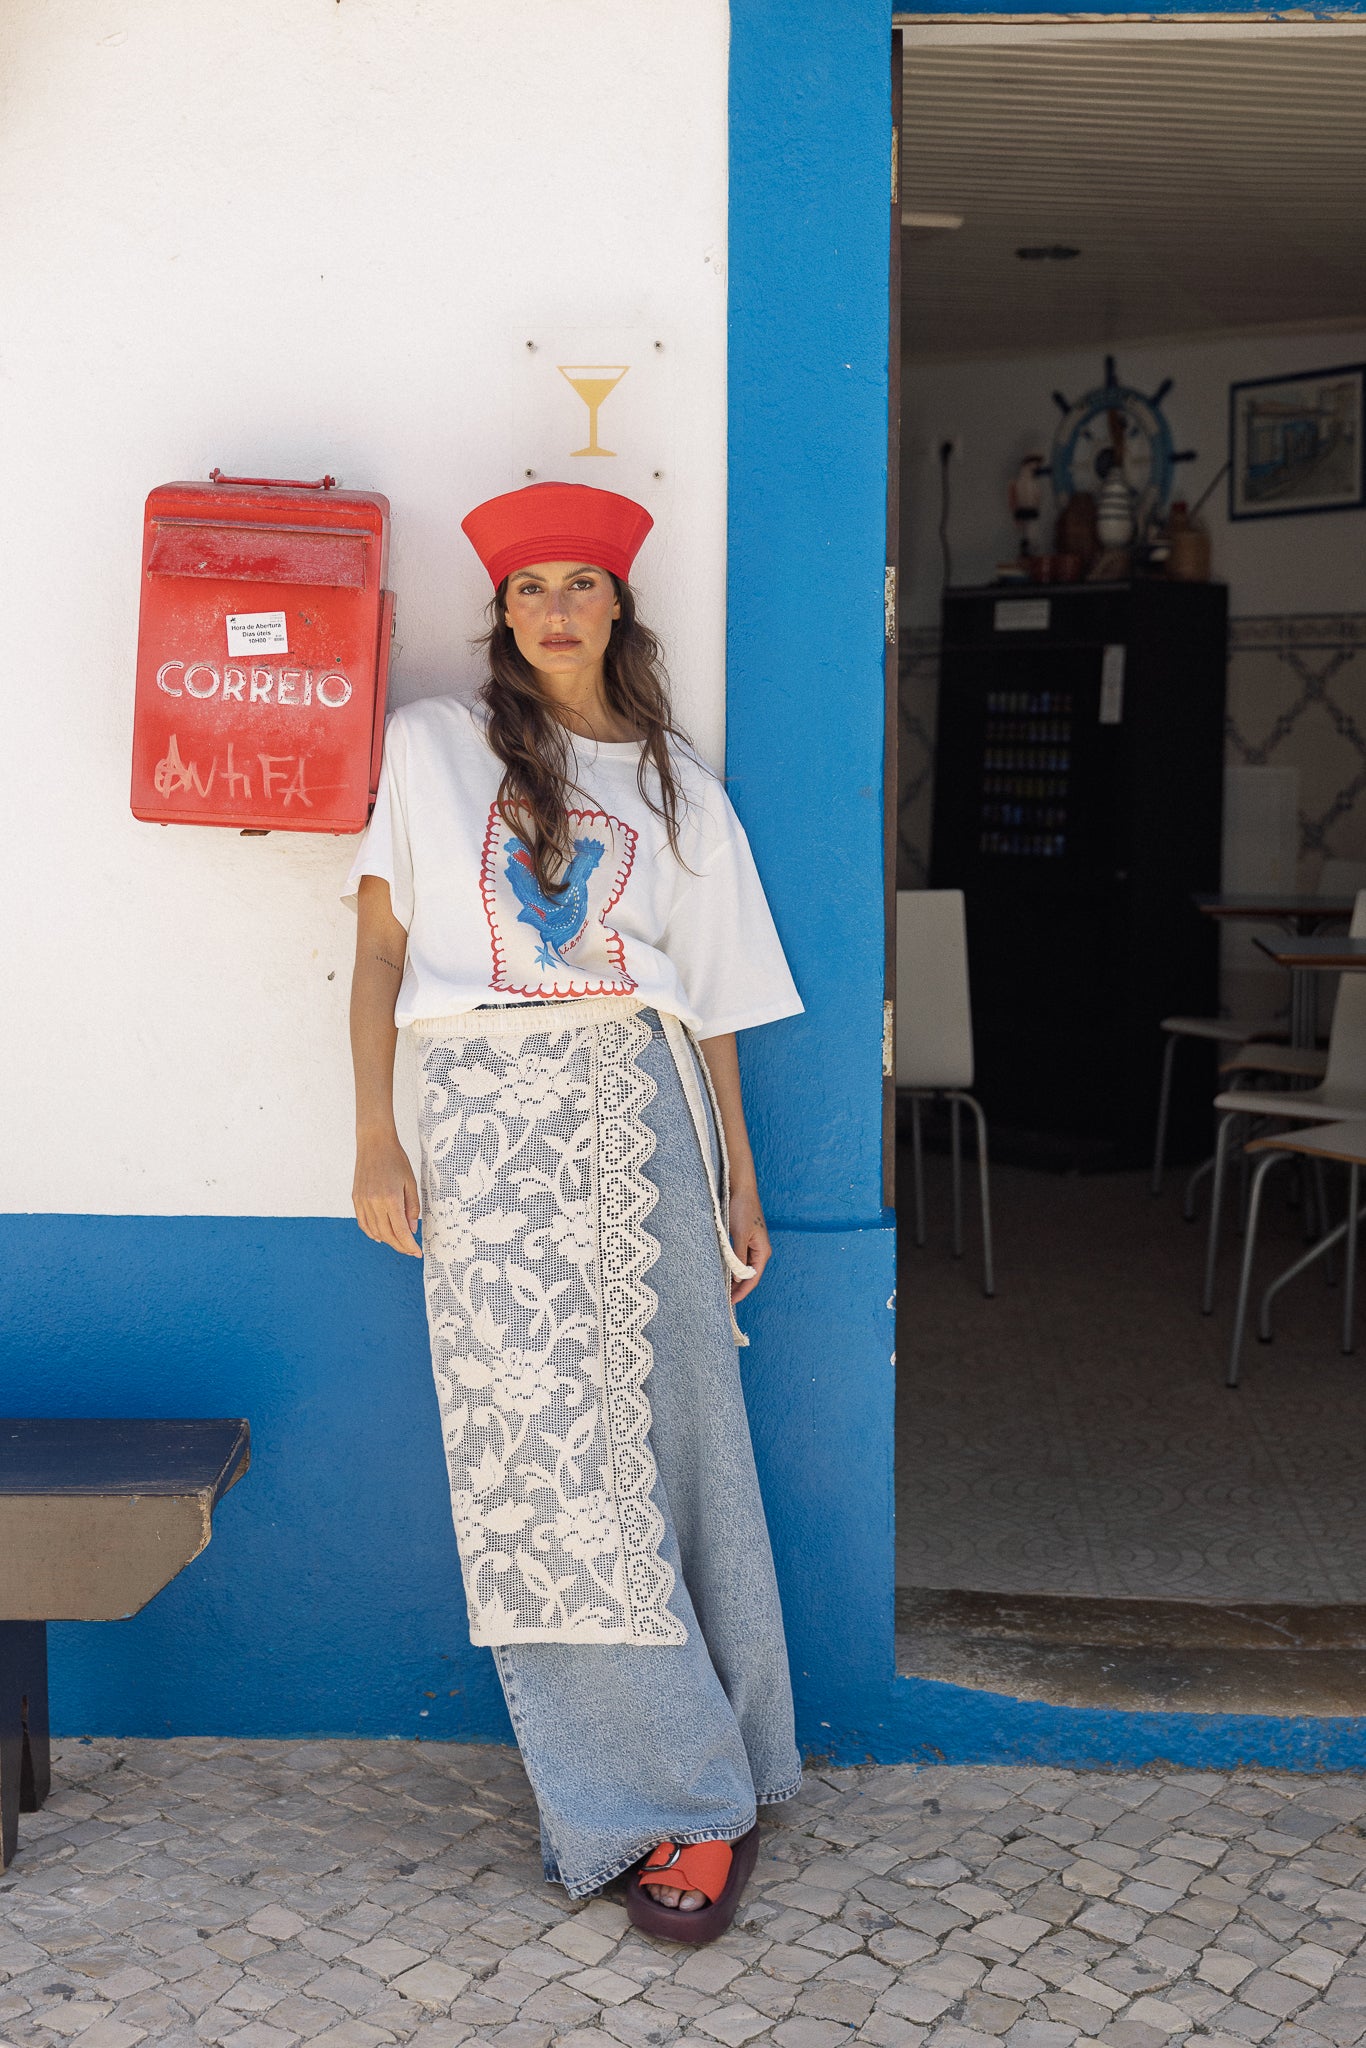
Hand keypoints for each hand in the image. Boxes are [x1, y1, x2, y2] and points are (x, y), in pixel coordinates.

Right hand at [353, 1128, 421, 1257]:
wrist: (374, 1143)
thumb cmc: (396, 1160)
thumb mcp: (411, 1182)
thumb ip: (412, 1207)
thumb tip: (412, 1229)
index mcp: (391, 1198)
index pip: (401, 1231)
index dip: (409, 1245)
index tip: (417, 1253)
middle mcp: (374, 1202)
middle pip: (387, 1235)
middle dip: (400, 1246)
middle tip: (410, 1250)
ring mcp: (362, 1201)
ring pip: (374, 1231)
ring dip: (387, 1241)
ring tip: (399, 1243)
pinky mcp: (356, 1199)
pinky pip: (363, 1223)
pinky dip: (372, 1233)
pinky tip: (381, 1236)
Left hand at [728, 1179, 770, 1303]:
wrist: (741, 1188)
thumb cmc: (742, 1208)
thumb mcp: (739, 1234)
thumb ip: (738, 1256)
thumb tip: (738, 1278)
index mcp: (762, 1251)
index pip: (753, 1278)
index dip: (742, 1292)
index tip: (729, 1302)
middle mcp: (760, 1250)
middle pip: (750, 1275)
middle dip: (738, 1288)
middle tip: (723, 1300)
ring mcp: (753, 1245)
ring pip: (744, 1268)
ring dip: (735, 1279)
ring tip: (722, 1290)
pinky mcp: (745, 1239)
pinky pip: (740, 1259)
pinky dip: (733, 1267)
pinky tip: (724, 1272)